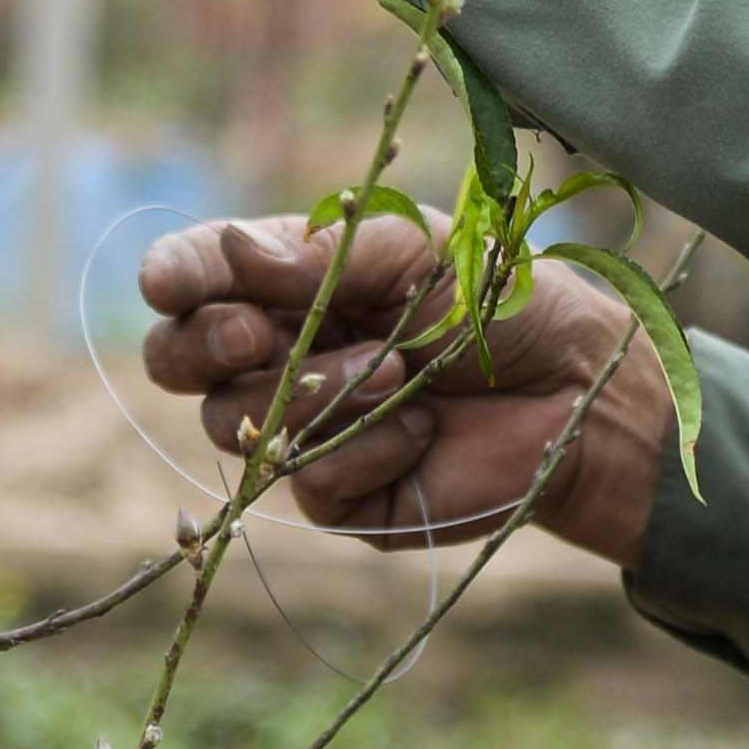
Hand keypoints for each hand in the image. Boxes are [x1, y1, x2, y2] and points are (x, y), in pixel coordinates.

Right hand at [132, 215, 667, 569]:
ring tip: (396, 368)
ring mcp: (303, 431)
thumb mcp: (410, 252)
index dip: (173, 278)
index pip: (194, 279)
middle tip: (257, 334)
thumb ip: (317, 254)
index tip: (172, 281)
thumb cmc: (498, 300)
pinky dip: (362, 449)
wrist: (577, 387)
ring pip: (233, 424)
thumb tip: (227, 249)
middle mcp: (280, 356)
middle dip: (205, 345)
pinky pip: (304, 483)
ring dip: (316, 392)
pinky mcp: (343, 499)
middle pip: (178, 360)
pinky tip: (419, 428)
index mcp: (285, 283)